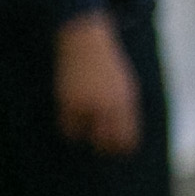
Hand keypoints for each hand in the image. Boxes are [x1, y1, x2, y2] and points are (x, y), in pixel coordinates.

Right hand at [55, 13, 140, 155]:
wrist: (86, 43)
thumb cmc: (109, 66)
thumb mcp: (125, 85)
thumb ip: (126, 109)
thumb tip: (125, 137)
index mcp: (124, 100)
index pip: (126, 135)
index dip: (124, 147)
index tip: (121, 152)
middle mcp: (106, 104)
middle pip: (106, 140)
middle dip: (105, 147)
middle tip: (102, 148)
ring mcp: (86, 104)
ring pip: (85, 135)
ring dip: (87, 136)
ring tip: (88, 131)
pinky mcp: (68, 102)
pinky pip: (69, 128)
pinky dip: (72, 130)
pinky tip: (75, 125)